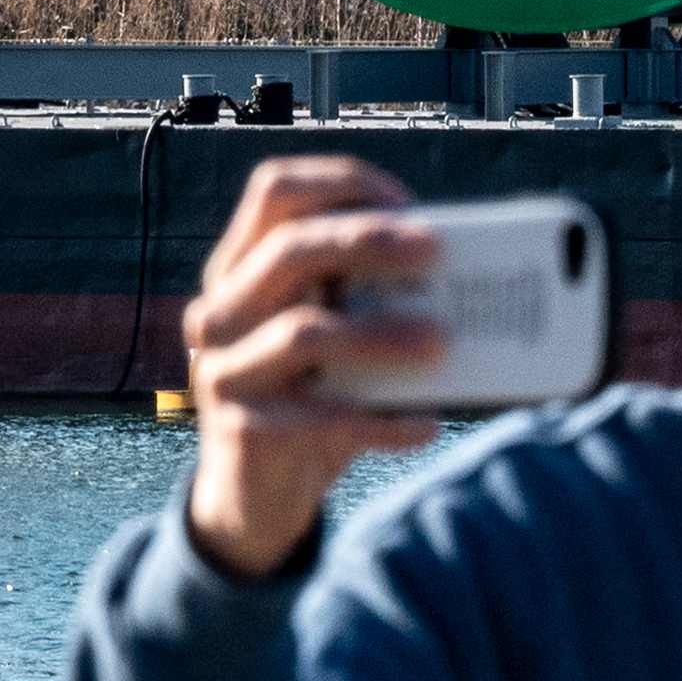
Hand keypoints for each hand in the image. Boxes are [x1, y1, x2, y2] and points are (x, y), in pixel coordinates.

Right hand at [176, 155, 445, 579]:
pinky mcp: (243, 431)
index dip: (339, 184)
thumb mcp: (328, 335)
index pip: (274, 192)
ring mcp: (224, 372)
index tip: (404, 201)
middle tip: (437, 252)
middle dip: (368, 241)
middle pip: (288, 250)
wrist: (253, 496)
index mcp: (238, 268)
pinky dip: (382, 420)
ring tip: (443, 343)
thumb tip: (461, 273)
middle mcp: (220, 311)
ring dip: (383, 333)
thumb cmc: (310, 395)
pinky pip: (322, 418)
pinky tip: (426, 425)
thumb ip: (364, 297)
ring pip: (305, 333)